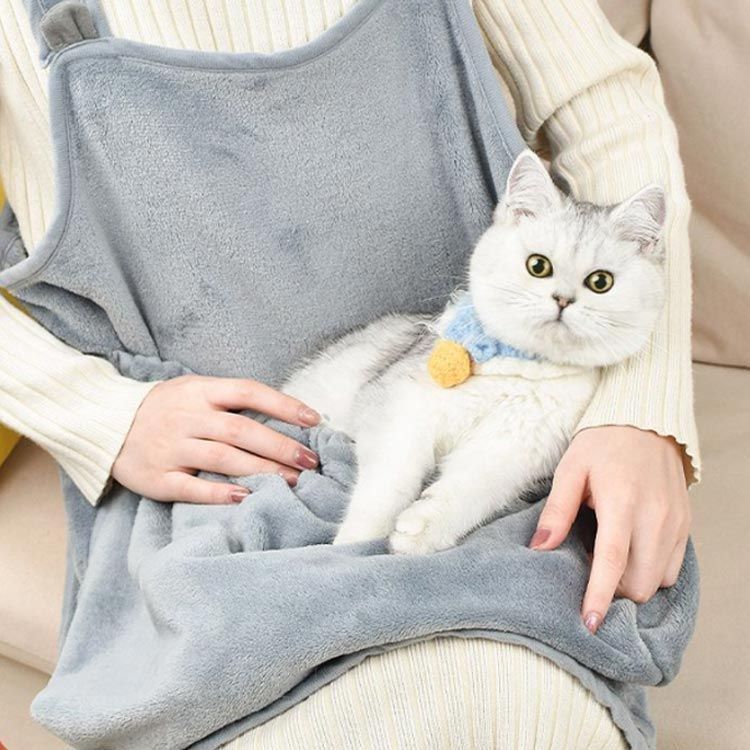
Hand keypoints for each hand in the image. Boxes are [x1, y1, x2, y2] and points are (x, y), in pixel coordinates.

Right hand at [112, 376, 320, 503]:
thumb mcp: (194, 389)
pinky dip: (218, 492)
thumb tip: (285, 414)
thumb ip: (230, 400)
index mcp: (200, 391)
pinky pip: (191, 486)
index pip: (249, 392)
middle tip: (311, 461)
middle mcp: (187, 417)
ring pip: (223, 458)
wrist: (105, 424)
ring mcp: (171, 447)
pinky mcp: (157, 477)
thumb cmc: (165, 407)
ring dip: (261, 470)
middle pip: (241, 430)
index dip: (284, 405)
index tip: (315, 420)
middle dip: (281, 446)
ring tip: (293, 481)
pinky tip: (245, 496)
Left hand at [528, 426, 690, 633]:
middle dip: (614, 592)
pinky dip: (653, 572)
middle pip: (639, 582)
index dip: (599, 595)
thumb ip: (556, 511)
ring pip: (659, 581)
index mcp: (622, 502)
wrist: (645, 422)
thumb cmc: (602, 444)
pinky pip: (673, 567)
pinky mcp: (685, 524)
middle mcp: (655, 517)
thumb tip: (539, 548)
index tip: (588, 623)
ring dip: (634, 584)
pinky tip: (632, 556)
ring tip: (610, 566)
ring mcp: (675, 523)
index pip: (612, 561)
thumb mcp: (570, 470)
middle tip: (590, 577)